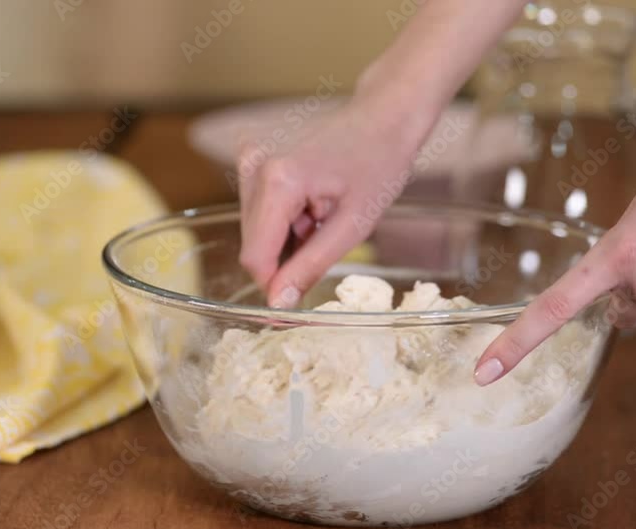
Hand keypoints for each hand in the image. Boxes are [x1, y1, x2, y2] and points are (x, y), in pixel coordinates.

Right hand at [237, 100, 429, 307]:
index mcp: (278, 183)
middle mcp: (254, 168)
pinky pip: (261, 213)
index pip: (255, 257)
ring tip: (326, 216)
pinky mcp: (255, 162)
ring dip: (290, 240)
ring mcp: (251, 162)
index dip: (274, 287)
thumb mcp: (353, 226)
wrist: (384, 117)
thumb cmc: (379, 164)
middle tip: (329, 239)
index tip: (297, 305)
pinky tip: (315, 206)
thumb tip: (278, 305)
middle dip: (287, 258)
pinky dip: (288, 222)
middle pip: (255, 245)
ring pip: (258, 232)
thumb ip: (310, 266)